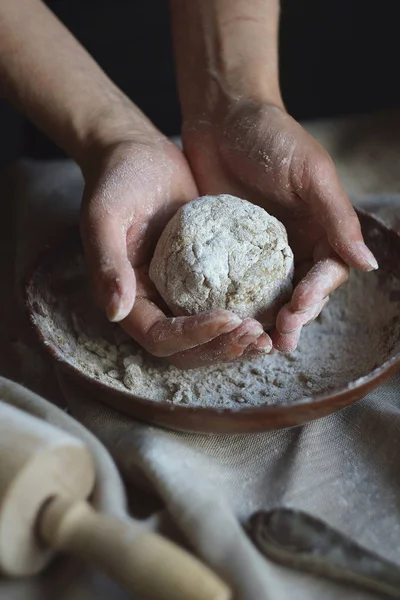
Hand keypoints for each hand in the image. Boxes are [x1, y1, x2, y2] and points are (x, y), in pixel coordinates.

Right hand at [80, 135, 271, 367]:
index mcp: (129, 298)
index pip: (160, 336)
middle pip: (187, 349)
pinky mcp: (203, 279)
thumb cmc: (117, 180)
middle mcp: (153, 304)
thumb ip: (107, 262)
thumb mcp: (104, 215)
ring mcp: (179, 294)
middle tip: (258, 336)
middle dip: (222, 347)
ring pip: (210, 337)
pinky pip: (225, 307)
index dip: (193, 336)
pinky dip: (248, 315)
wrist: (139, 156)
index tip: (229, 317)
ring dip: (238, 342)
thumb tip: (115, 311)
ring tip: (270, 336)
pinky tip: (276, 309)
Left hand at [183, 100, 377, 351]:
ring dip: (268, 321)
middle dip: (294, 318)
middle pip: (302, 292)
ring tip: (257, 343)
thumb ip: (337, 218)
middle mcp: (295, 245)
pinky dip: (237, 304)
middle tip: (279, 340)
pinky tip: (228, 321)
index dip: (317, 294)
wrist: (221, 116)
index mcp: (321, 228)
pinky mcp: (229, 252)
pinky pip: (236, 284)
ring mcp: (260, 251)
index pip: (328, 272)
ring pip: (271, 295)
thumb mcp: (310, 173)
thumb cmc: (271, 137)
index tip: (299, 309)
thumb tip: (368, 264)